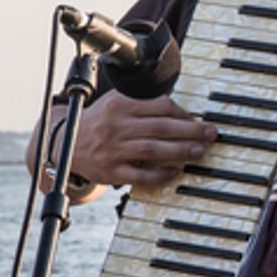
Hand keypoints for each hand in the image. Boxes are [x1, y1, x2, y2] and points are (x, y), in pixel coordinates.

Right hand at [68, 90, 216, 188]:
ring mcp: (114, 150)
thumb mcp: (116, 103)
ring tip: (199, 151)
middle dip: (191, 131)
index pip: (160, 106)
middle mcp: (117, 126)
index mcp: (121, 105)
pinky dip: (160, 174)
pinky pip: (141, 174)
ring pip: (153, 149)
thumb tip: (177, 105)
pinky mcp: (112, 171)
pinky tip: (176, 171)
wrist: (65, 144)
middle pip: (161, 127)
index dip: (183, 113)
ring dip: (180, 151)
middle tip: (210, 134)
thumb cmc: (100, 123)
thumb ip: (143, 102)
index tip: (197, 120)